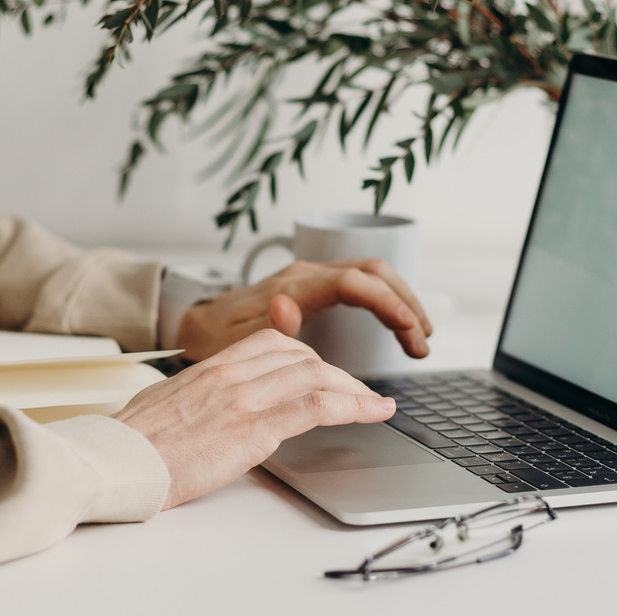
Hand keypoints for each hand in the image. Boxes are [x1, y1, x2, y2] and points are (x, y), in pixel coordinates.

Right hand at [116, 329, 396, 508]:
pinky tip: (374, 413)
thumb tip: (202, 411)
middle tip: (359, 395)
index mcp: (209, 366)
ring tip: (376, 405)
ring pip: (316, 376)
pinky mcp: (253, 427)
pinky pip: (317, 406)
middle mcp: (230, 373)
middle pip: (302, 358)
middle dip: (338, 375)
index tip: (325, 373)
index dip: (309, 357)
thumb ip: (192, 400)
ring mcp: (243, 397)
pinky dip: (354, 406)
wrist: (115, 462)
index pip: (274, 344)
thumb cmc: (130, 446)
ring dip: (355, 390)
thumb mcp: (163, 406)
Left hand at [175, 259, 432, 362]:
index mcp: (292, 287)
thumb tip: (288, 304)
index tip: (409, 328)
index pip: (352, 282)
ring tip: (420, 339)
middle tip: (422, 343)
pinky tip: (400, 328)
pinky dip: (387, 302)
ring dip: (401, 302)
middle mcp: (305, 275)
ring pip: (371, 275)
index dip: (385, 302)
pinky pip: (361, 286)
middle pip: (371, 272)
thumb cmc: (212, 337)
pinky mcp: (315, 288)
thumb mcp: (232, 340)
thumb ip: (265, 326)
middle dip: (404, 303)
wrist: (194, 324)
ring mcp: (312, 279)